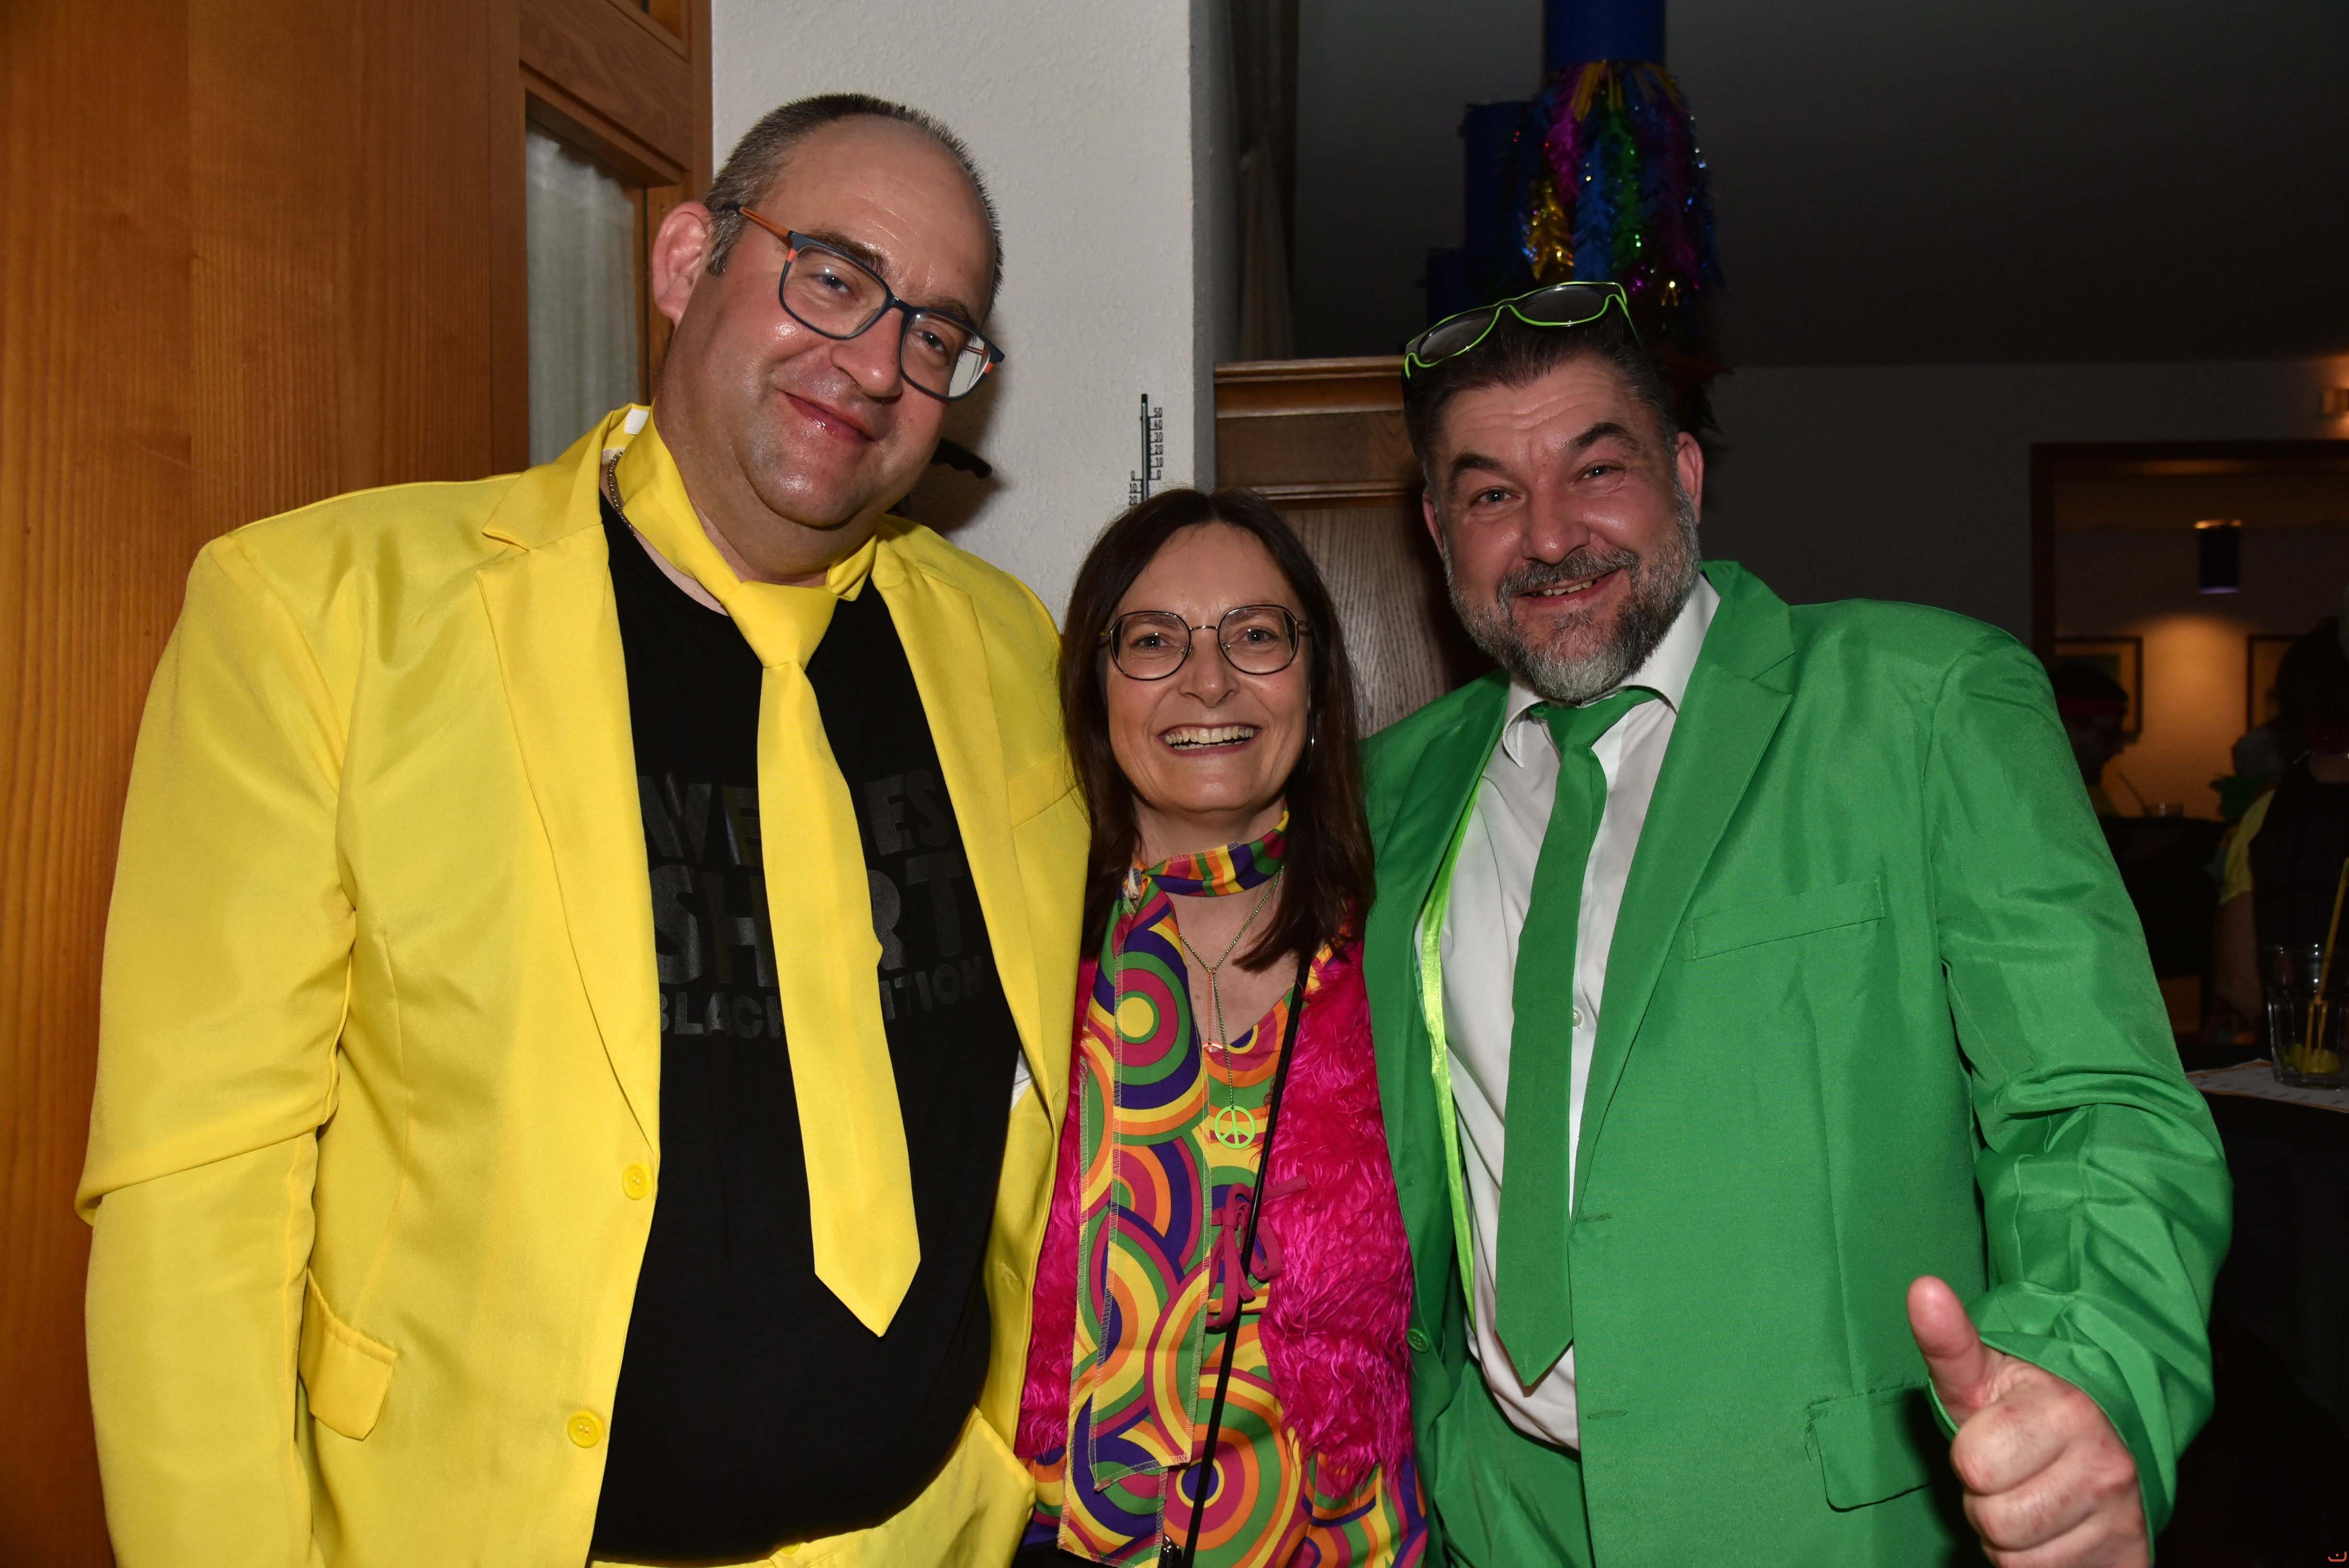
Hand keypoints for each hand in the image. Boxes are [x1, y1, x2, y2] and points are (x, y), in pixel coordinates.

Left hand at [1907, 1276, 2147, 1566]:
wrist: (2104, 1437)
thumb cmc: (2025, 1407)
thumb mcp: (1982, 1375)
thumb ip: (1949, 1341)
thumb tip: (1922, 1288)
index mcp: (2067, 1410)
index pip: (1974, 1464)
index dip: (1968, 1456)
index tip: (1989, 1439)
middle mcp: (2106, 1464)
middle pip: (1995, 1519)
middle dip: (1986, 1500)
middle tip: (2006, 1475)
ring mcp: (2122, 1515)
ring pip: (2019, 1558)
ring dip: (2010, 1536)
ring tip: (2027, 1498)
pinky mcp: (2130, 1557)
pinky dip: (2038, 1563)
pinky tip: (2051, 1529)